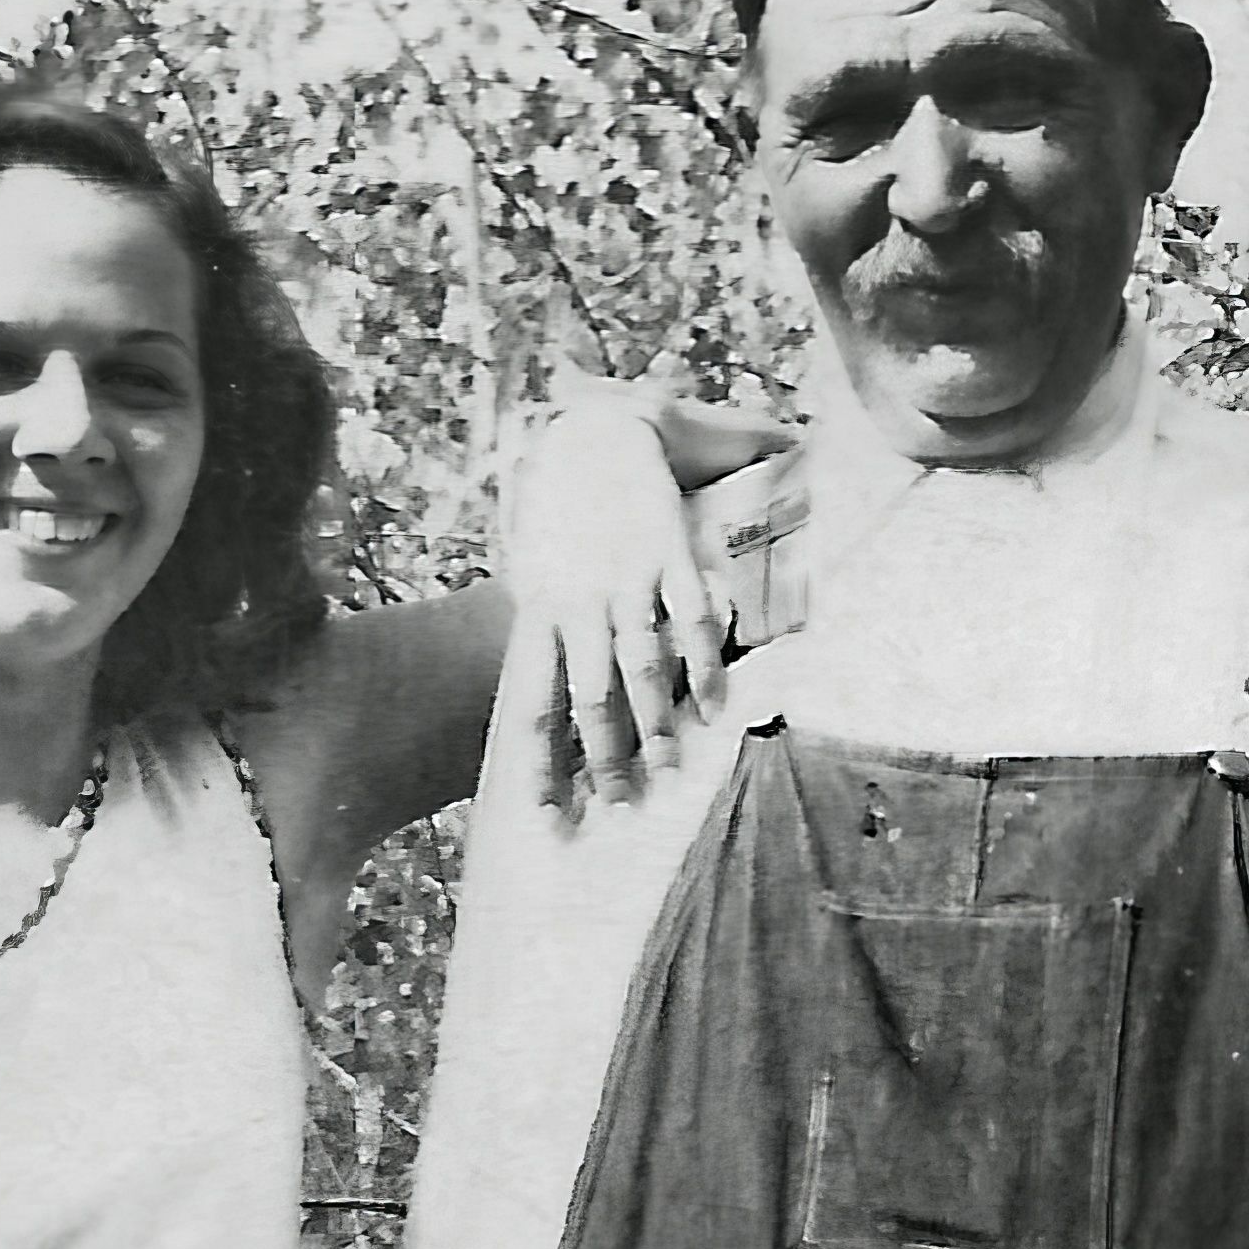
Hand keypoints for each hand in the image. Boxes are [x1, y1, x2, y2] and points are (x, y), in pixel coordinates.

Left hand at [502, 381, 730, 807]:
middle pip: (590, 698)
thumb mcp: (540, 571)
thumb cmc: (569, 512)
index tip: (546, 816)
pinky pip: (688, 619)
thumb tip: (553, 699)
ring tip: (667, 770)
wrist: (601, 431)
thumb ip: (551, 633)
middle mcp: (580, 602)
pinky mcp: (669, 553)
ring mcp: (626, 580)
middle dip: (603, 760)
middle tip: (618, 808)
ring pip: (639, 666)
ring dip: (654, 723)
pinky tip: (714, 706)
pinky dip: (702, 664)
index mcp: (542, 612)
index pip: (534, 702)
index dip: (539, 763)